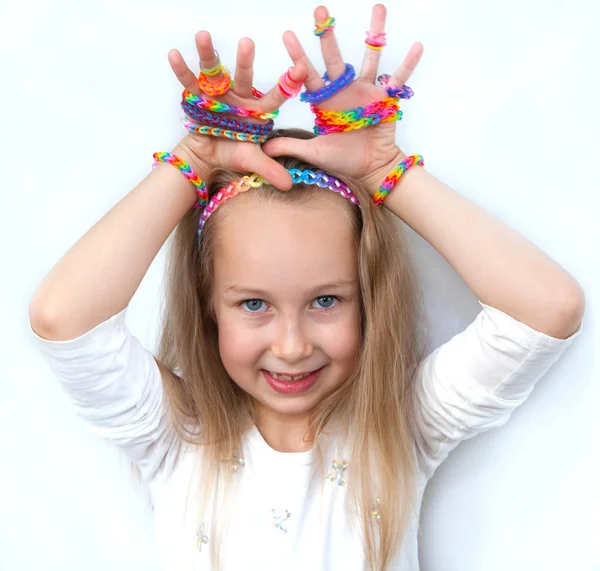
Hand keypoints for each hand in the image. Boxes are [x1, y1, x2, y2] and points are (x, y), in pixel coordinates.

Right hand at [168, 31, 306, 189]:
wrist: (208, 156)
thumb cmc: (233, 153)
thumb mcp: (253, 161)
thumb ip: (270, 169)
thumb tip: (289, 185)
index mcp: (256, 111)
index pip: (275, 97)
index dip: (288, 83)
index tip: (301, 67)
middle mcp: (239, 98)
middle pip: (243, 78)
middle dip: (245, 61)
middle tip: (247, 43)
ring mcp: (218, 95)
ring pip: (214, 72)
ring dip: (208, 55)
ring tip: (203, 35)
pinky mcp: (197, 98)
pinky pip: (189, 83)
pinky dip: (182, 70)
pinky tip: (175, 54)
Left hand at [262, 5, 422, 192]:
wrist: (370, 170)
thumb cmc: (343, 160)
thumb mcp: (314, 152)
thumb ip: (290, 146)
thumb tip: (263, 146)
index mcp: (326, 102)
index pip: (308, 76)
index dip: (299, 57)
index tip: (288, 35)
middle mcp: (344, 91)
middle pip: (334, 58)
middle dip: (326, 35)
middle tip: (319, 10)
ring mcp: (366, 92)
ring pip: (370, 58)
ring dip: (374, 34)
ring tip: (378, 7)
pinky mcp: (386, 100)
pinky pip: (399, 79)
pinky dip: (408, 64)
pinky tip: (417, 46)